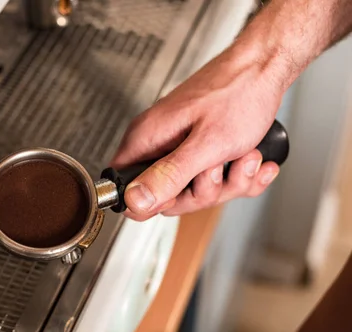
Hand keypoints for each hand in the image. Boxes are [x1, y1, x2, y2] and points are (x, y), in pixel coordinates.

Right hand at [111, 45, 286, 219]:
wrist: (266, 67)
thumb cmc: (239, 93)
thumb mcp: (205, 145)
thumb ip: (168, 176)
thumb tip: (135, 201)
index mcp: (146, 139)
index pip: (127, 190)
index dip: (154, 202)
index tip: (180, 194)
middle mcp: (157, 143)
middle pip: (167, 197)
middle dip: (203, 192)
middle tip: (219, 170)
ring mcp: (178, 145)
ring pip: (194, 189)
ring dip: (228, 182)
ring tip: (244, 156)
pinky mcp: (198, 147)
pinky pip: (212, 178)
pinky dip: (237, 174)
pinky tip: (251, 159)